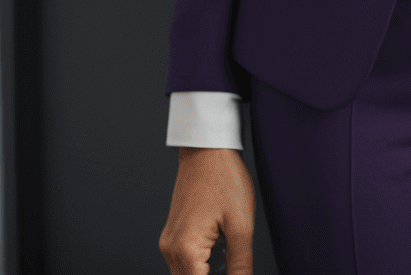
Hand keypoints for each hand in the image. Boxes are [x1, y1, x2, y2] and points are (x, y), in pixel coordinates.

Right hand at [160, 147, 255, 274]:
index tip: (236, 272)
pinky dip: (202, 263)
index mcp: (186, 250)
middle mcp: (171, 249)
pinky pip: (185, 261)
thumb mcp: (241, 225)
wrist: (207, 147)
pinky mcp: (173, 234)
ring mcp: (169, 241)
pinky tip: (221, 247)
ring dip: (208, 271)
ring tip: (228, 249)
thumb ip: (240, 264)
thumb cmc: (223, 177)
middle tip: (234, 263)